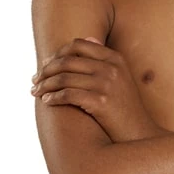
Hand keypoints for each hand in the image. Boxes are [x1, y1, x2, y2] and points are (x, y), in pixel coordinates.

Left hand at [31, 37, 159, 141]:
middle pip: (67, 61)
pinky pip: (67, 95)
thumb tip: (87, 39)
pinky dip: (53, 97)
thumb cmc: (125, 109)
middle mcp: (111, 68)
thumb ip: (104, 59)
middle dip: (46, 70)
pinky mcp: (101, 102)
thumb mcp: (121, 78)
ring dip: (45, 85)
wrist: (139, 134)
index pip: (77, 45)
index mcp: (115, 58)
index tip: (46, 65)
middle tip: (34, 81)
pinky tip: (47, 102)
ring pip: (64, 78)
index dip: (57, 54)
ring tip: (36, 92)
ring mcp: (107, 84)